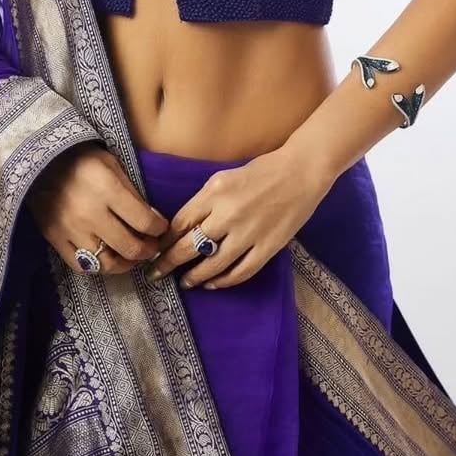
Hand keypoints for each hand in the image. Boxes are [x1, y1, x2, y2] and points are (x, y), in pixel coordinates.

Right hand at [25, 141, 169, 275]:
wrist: (39, 160)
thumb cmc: (81, 158)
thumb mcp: (112, 164)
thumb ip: (132, 192)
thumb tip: (152, 219)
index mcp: (108, 189)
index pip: (144, 221)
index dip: (159, 228)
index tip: (161, 227)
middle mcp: (90, 214)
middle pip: (129, 247)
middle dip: (148, 249)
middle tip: (152, 246)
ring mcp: (71, 230)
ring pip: (106, 264)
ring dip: (125, 264)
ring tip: (131, 256)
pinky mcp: (55, 238)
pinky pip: (81, 266)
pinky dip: (97, 266)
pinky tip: (106, 257)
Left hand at [147, 145, 332, 290]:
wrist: (300, 173)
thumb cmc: (260, 172)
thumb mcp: (223, 178)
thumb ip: (203, 201)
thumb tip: (182, 227)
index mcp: (215, 192)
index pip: (180, 223)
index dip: (165, 240)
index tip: (155, 250)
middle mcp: (228, 214)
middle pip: (190, 246)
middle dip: (169, 263)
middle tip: (155, 274)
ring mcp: (248, 233)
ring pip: (213, 264)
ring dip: (194, 277)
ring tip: (184, 283)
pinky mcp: (267, 247)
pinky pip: (240, 272)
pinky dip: (224, 281)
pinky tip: (213, 284)